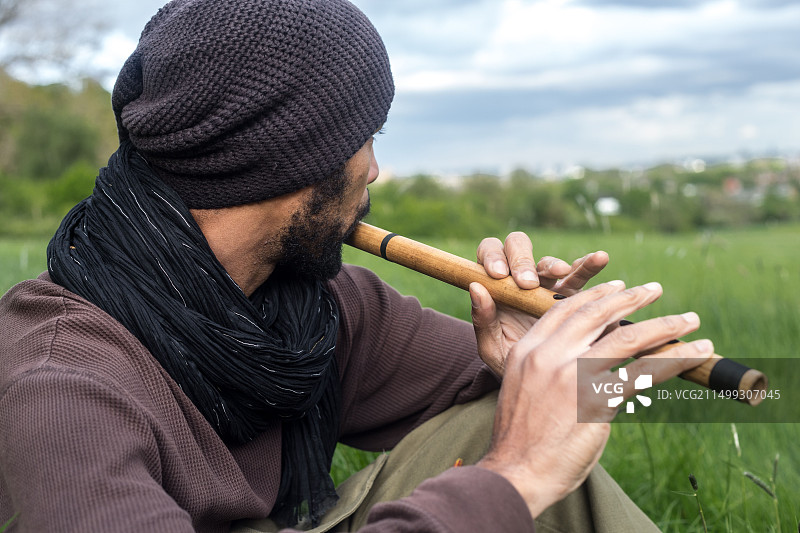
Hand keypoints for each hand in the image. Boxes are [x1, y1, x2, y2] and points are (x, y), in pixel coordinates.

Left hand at [471, 232, 608, 375]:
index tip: (498, 274)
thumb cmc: (509, 362)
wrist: (538, 383)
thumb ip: (482, 319)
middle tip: (527, 283)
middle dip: (522, 260)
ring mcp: (546, 285)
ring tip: (561, 272)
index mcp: (495, 285)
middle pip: (518, 247)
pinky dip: (589, 264)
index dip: (493, 256)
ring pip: (549, 262)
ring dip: (554, 263)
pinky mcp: (571, 295)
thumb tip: (475, 287)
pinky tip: (599, 258)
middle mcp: (520, 279)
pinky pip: (580, 275)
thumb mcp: (492, 346)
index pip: (489, 252)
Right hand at [476, 280, 712, 518]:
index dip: (593, 295)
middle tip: (653, 289)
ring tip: (688, 320)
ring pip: (627, 338)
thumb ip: (548, 367)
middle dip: (630, 298)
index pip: (564, 310)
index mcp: (527, 350)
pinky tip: (696, 352)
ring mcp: (574, 375)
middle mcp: (549, 355)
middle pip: (597, 314)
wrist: (516, 471)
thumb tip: (584, 358)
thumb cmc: (519, 437)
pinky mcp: (599, 400)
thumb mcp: (521, 387)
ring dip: (664, 325)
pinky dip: (675, 358)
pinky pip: (645, 371)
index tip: (616, 286)